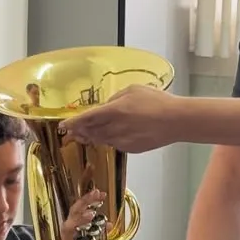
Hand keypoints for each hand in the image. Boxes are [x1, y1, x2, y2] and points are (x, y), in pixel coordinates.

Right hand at [60, 189, 104, 239]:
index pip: (77, 210)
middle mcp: (66, 235)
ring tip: (92, 215)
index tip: (100, 192)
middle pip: (71, 214)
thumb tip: (110, 223)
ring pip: (67, 230)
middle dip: (83, 203)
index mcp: (71, 229)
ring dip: (79, 221)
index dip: (87, 200)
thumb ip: (96, 232)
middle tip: (96, 195)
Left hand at [61, 85, 182, 152]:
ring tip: (85, 134)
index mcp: (115, 110)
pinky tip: (110, 135)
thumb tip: (105, 106)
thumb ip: (115, 98)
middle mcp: (116, 128)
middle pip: (90, 131)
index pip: (87, 118)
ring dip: (91, 136)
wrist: (176, 121)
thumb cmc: (157, 101)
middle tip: (71, 131)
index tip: (63, 126)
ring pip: (100, 139)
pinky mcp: (130, 148)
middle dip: (79, 131)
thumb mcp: (133, 90)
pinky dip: (108, 139)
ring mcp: (123, 140)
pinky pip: (114, 144)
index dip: (73, 123)